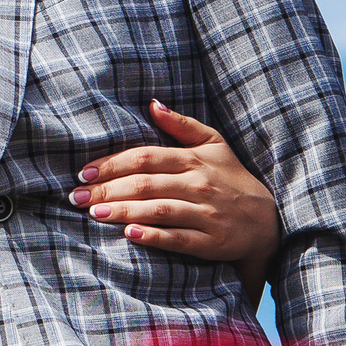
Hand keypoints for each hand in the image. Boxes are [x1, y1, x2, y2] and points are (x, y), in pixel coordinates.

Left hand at [72, 100, 277, 272]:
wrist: (269, 221)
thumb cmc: (232, 179)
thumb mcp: (214, 145)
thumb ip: (182, 125)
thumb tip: (152, 104)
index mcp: (194, 159)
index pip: (145, 158)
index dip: (111, 164)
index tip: (83, 173)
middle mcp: (200, 184)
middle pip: (146, 184)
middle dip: (107, 190)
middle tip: (76, 197)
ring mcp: (207, 213)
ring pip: (159, 210)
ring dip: (123, 211)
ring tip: (93, 214)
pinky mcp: (212, 241)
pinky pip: (180, 238)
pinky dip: (154, 236)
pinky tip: (130, 233)